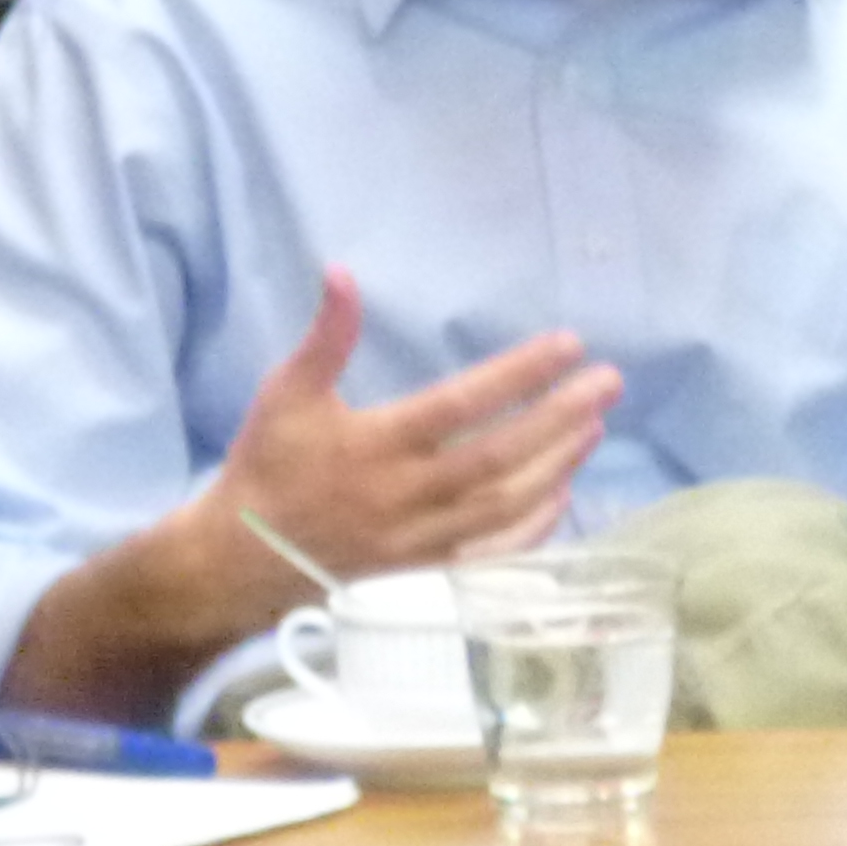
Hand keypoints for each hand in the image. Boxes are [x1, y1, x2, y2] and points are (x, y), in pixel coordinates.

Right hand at [202, 265, 623, 588]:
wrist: (236, 563)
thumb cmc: (267, 468)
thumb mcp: (286, 394)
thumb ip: (324, 337)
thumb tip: (340, 272)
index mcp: (375, 446)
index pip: (462, 404)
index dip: (518, 374)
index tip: (568, 345)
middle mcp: (405, 496)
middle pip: (500, 456)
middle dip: (560, 417)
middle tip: (609, 382)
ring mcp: (420, 541)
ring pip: (505, 504)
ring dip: (557, 464)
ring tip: (594, 425)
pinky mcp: (425, 573)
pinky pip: (492, 553)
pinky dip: (534, 526)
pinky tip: (563, 491)